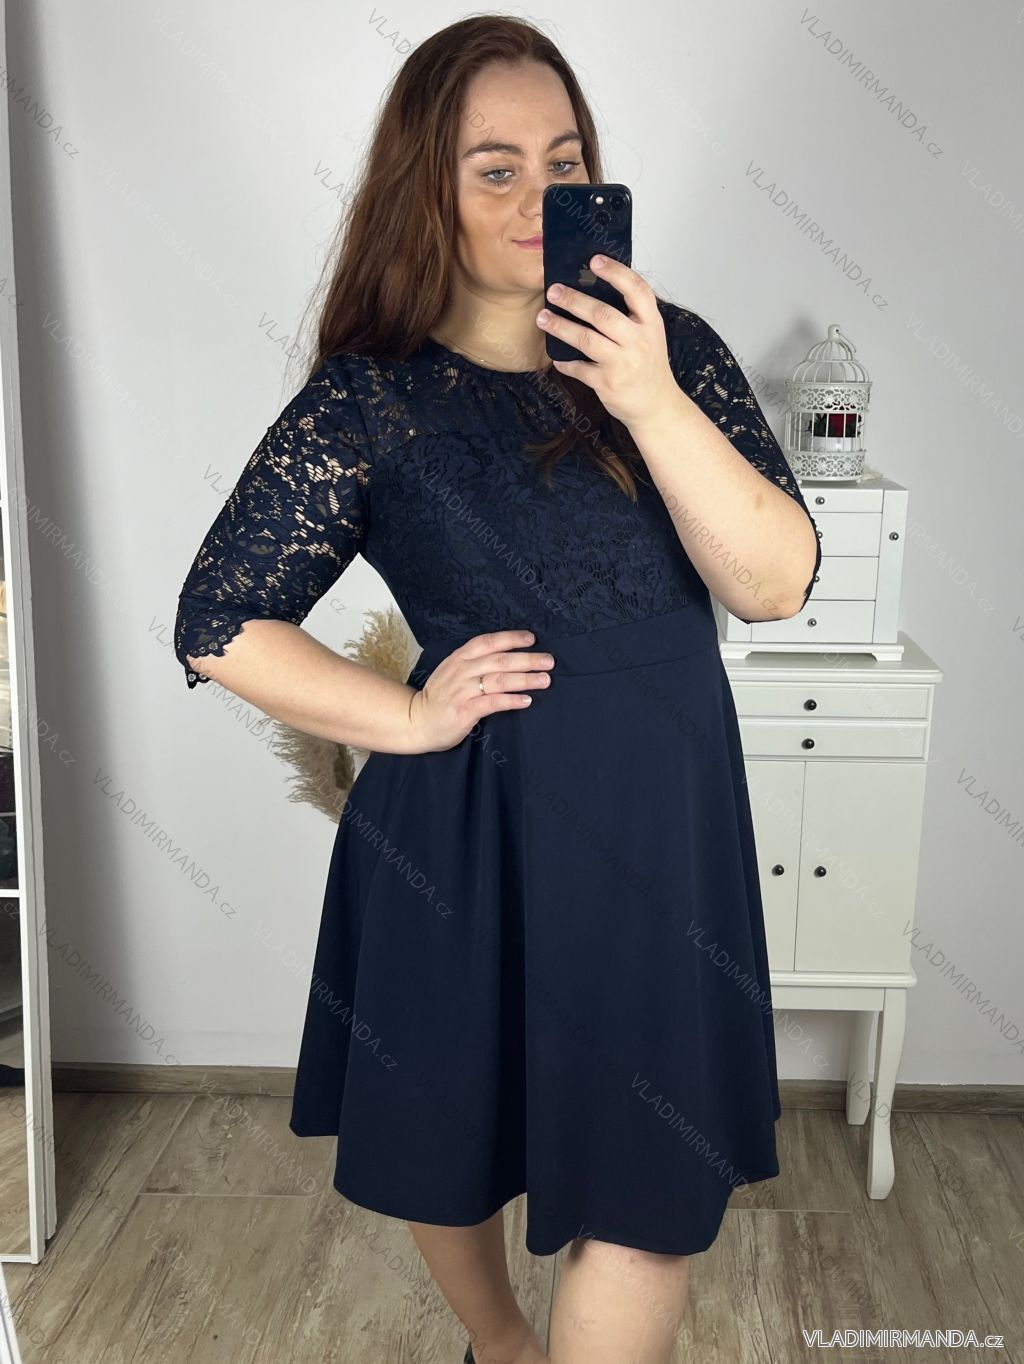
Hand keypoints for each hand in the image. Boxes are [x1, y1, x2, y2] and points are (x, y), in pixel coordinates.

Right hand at [407, 629, 554, 752]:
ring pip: (499, 680)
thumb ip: (474, 663)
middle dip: (528, 659)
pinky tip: (527, 700)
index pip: (488, 642)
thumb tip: (508, 657)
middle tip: (549, 661)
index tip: (532, 638)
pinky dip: (511, 700)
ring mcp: (462, 691)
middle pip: (500, 660)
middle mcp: (461, 671)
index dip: (511, 638)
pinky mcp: (464, 711)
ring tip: (545, 680)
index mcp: (459, 658)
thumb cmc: (440, 697)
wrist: (417, 721)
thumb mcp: (452, 671)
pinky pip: (492, 702)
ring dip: (525, 679)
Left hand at [536, 256, 679, 428]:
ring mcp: (623, 364)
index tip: (595, 260)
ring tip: (543, 317)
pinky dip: (565, 362)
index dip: (616, 272)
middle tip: (553, 291)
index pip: (637, 290)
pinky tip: (555, 358)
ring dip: (561, 327)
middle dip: (574, 300)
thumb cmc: (648, 366)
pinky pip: (579, 368)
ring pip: (586, 340)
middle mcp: (638, 341)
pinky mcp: (608, 383)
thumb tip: (595, 287)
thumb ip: (632, 315)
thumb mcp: (650, 335)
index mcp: (651, 324)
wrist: (656, 406)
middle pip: (603, 314)